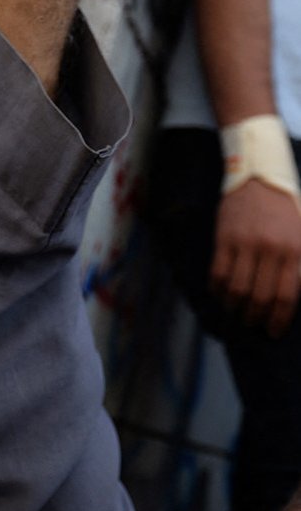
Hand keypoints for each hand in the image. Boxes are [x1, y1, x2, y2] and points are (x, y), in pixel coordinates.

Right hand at [211, 179, 300, 336]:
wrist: (259, 180)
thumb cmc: (286, 212)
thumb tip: (294, 298)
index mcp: (296, 251)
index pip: (286, 297)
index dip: (278, 319)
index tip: (273, 331)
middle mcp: (272, 249)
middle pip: (261, 296)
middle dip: (256, 317)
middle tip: (253, 324)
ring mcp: (246, 244)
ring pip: (237, 288)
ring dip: (235, 307)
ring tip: (236, 313)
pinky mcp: (225, 239)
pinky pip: (218, 273)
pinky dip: (218, 290)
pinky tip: (220, 295)